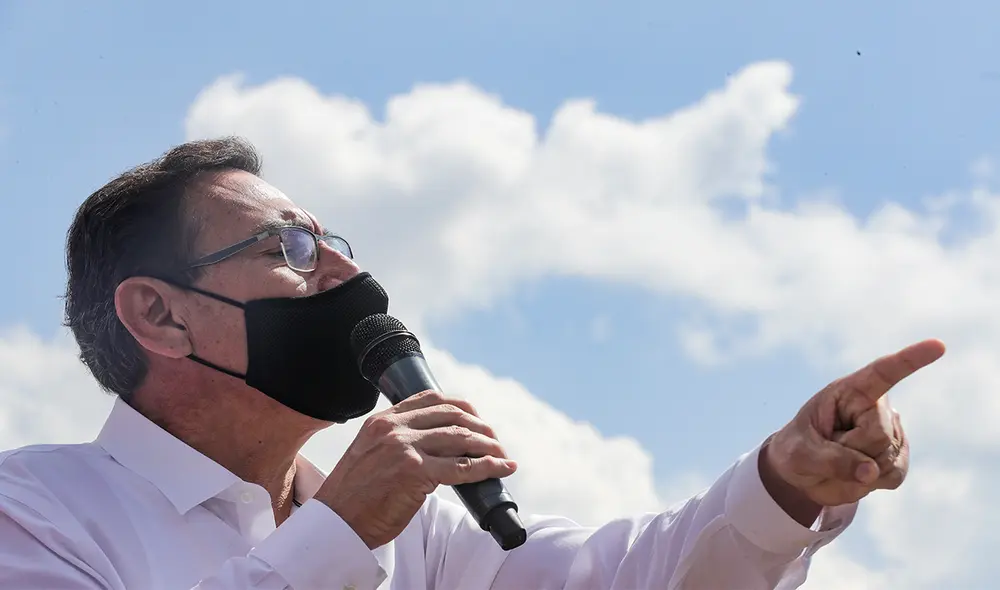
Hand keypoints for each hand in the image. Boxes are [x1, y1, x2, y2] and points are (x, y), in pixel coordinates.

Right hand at [316, 390, 515, 548]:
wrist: (335, 524)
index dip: (461, 407)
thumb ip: (396, 441)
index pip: (431, 398)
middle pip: (452, 415)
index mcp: (382, 420)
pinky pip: (461, 467)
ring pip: (461, 438)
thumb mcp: (370, 454)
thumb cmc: (355, 497)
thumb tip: (436, 443)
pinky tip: (501, 468)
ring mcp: (404, 448)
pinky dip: (488, 466)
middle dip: (480, 426)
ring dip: (488, 446)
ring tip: (502, 455)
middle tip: (494, 441)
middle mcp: (393, 428)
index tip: (476, 418)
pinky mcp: (414, 472)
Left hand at [761, 339, 944, 521]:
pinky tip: (856, 472)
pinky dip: (871, 483)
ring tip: (839, 459)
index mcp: (848, 391)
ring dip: (857, 470)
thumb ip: (832, 460)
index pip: (883, 372)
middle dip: (850, 452)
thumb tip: (872, 472)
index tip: (938, 346)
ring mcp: (890, 430)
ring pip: (887, 458)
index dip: (910, 360)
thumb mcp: (800, 454)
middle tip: (827, 449)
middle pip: (879, 435)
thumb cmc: (796, 450)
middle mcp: (875, 406)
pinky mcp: (897, 455)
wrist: (802, 472)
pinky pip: (894, 474)